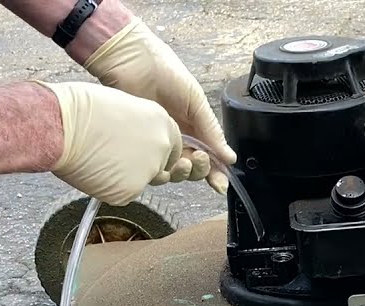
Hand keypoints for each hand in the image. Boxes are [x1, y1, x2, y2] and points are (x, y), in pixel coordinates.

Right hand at [35, 81, 184, 205]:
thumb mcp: (121, 107)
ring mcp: (150, 170)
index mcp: (161, 120)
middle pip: (158, 165)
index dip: (151, 149)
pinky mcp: (133, 190)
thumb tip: (136, 139)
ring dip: (125, 176)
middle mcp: (161, 145)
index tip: (138, 150)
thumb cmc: (80, 109)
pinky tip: (95, 171)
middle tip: (113, 155)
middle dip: (140, 165)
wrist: (62, 125)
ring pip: (141, 181)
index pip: (169, 145)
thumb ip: (138, 126)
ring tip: (100, 158)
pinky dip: (110, 188)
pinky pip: (124, 194)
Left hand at [82, 18, 236, 193]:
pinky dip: (160, 171)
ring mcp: (157, 143)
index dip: (215, 173)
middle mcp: (177, 139)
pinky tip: (164, 161)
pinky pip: (151, 168)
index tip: (220, 183)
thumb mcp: (196, 101)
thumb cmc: (166, 74)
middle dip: (200, 170)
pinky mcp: (139, 145)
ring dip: (182, 172)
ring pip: (173, 172)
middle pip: (192, 169)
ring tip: (183, 160)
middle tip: (199, 158)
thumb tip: (230, 158)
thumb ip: (212, 131)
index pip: (208, 158)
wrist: (134, 62)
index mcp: (194, 129)